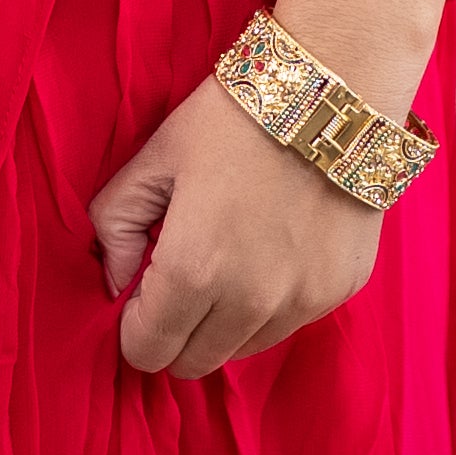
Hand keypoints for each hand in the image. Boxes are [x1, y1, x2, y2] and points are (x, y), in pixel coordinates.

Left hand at [88, 0, 452, 378]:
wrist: (332, 89)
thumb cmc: (233, 116)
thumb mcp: (156, 155)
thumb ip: (116, 222)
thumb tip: (115, 278)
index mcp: (193, 269)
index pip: (147, 351)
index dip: (133, 327)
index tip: (140, 293)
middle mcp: (249, 302)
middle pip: (193, 364)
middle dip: (174, 333)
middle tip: (176, 280)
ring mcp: (301, 303)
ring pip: (242, 350)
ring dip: (222, 324)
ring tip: (226, 258)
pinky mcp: (340, 292)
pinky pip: (289, 324)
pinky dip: (270, 304)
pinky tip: (270, 247)